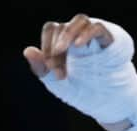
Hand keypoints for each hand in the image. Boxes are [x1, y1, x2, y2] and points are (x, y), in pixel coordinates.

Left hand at [22, 14, 136, 130]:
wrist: (105, 103)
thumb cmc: (81, 91)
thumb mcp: (56, 83)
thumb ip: (41, 68)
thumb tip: (27, 50)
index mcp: (65, 42)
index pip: (51, 31)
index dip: (46, 46)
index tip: (50, 69)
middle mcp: (79, 35)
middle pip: (61, 27)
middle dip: (55, 49)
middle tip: (57, 70)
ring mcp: (94, 36)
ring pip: (80, 20)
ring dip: (67, 35)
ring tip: (60, 51)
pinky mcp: (109, 41)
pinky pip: (97, 28)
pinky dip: (86, 34)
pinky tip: (77, 46)